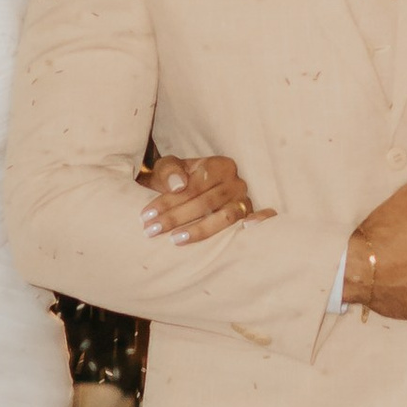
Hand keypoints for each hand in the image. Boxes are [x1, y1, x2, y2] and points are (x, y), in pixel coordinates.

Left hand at [140, 154, 274, 245]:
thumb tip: (179, 185)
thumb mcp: (167, 168)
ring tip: (175, 240)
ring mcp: (245, 201)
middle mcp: (236, 182)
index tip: (145, 216)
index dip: (168, 201)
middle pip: (206, 202)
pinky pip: (261, 219)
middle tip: (151, 231)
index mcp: (219, 166)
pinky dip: (260, 222)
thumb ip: (169, 171)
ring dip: (200, 230)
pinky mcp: (249, 218)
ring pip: (225, 218)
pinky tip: (247, 230)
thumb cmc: (176, 180)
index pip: (193, 186)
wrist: (187, 189)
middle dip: (176, 218)